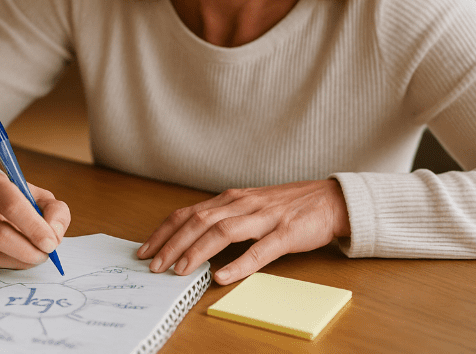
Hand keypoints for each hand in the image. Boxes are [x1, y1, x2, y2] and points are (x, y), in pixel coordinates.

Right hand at [0, 169, 69, 269]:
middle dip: (29, 251)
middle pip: (0, 236)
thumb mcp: (38, 196)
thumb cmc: (14, 200)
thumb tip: (55, 235)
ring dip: (21, 261)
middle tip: (46, 254)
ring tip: (34, 255)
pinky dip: (7, 265)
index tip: (51, 243)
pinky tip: (14, 255)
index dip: (34, 227)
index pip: (11, 206)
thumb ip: (56, 211)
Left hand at [136, 179, 349, 285]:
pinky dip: (239, 264)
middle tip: (154, 264)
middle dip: (172, 243)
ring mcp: (264, 217)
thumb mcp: (249, 206)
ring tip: (180, 270)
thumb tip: (191, 237)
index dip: (164, 231)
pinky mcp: (286, 233)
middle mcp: (243, 204)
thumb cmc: (287, 206)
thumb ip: (223, 217)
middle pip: (199, 221)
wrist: (330, 200)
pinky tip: (222, 276)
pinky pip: (260, 250)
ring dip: (197, 251)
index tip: (145, 249)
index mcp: (231, 199)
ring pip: (223, 232)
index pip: (189, 213)